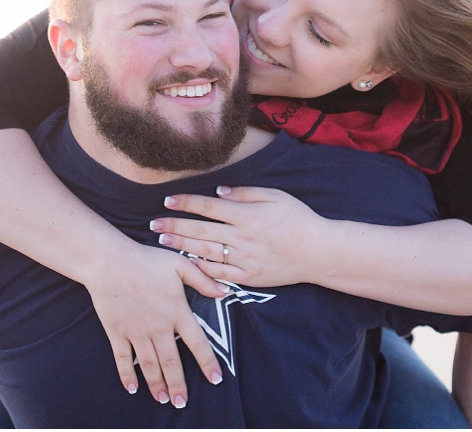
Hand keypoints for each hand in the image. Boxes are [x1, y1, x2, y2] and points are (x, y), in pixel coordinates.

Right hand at [82, 238, 229, 407]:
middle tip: (182, 403)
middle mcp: (158, 326)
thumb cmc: (146, 260)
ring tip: (163, 400)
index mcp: (176, 311)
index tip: (216, 379)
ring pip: (149, 365)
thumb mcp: (180, 264)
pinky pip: (123, 359)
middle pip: (171, 362)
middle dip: (178, 385)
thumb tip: (225, 292)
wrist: (109, 261)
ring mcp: (136, 331)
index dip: (207, 363)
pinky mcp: (117, 332)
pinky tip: (132, 388)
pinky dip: (127, 375)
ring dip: (156, 384)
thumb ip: (203, 280)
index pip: (197, 343)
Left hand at [151, 186, 328, 286]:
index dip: (186, 203)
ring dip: (181, 246)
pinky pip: (219, 273)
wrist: (318, 252)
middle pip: (200, 230)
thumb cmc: (299, 219)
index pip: (208, 207)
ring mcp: (243, 259)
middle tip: (153, 223)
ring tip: (163, 240)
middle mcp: (241, 238)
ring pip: (205, 251)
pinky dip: (201, 268)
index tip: (168, 200)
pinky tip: (187, 262)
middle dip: (174, 225)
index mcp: (247, 215)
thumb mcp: (276, 197)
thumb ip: (246, 194)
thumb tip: (219, 193)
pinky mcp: (248, 277)